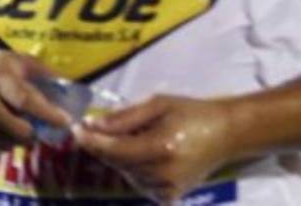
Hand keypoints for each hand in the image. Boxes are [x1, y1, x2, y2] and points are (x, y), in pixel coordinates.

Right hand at [0, 47, 70, 152]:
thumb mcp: (11, 59)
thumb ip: (41, 72)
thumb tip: (70, 88)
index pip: (27, 100)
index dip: (48, 114)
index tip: (65, 122)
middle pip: (18, 129)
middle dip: (32, 132)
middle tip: (35, 129)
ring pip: (5, 143)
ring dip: (15, 139)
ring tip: (12, 126)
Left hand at [73, 95, 235, 203]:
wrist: (225, 134)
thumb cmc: (191, 112)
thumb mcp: (158, 104)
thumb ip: (124, 117)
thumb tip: (92, 124)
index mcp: (161, 147)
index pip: (115, 149)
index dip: (92, 141)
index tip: (75, 130)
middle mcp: (163, 174)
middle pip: (117, 163)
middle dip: (104, 146)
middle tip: (99, 127)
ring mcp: (167, 190)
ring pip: (125, 175)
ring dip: (119, 157)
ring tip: (137, 137)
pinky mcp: (170, 197)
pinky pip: (138, 183)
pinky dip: (134, 169)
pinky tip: (145, 153)